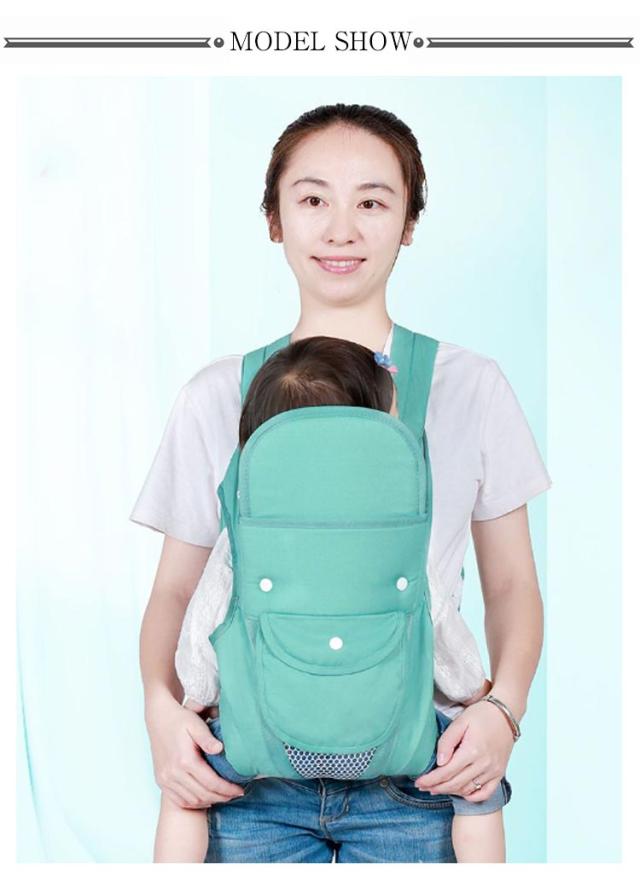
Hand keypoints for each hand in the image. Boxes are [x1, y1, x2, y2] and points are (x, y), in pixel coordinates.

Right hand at [145, 691, 244, 808]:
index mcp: (185, 760)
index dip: (227, 789)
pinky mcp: (161, 781)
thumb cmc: (180, 720)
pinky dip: (194, 803)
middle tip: (235, 794)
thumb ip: (207, 738)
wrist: (159, 718)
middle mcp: (173, 773)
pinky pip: (179, 800)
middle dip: (222, 797)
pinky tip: (206, 798)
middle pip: (203, 795)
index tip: (240, 789)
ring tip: (223, 796)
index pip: (211, 783)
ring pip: (192, 800)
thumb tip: (220, 749)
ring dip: (209, 801)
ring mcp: (165, 779)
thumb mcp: (196, 724)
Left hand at [414, 700, 514, 801]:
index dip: (431, 779)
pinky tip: (461, 793)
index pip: (447, 772)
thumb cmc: (481, 715)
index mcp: (472, 750)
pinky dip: (472, 797)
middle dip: (437, 787)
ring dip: (451, 792)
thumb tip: (440, 762)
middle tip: (423, 787)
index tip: (419, 782)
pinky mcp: (499, 773)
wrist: (505, 714)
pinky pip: (485, 793)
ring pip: (468, 790)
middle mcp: (484, 764)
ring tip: (437, 789)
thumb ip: (447, 741)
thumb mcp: (460, 722)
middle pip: (455, 784)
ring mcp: (493, 771)